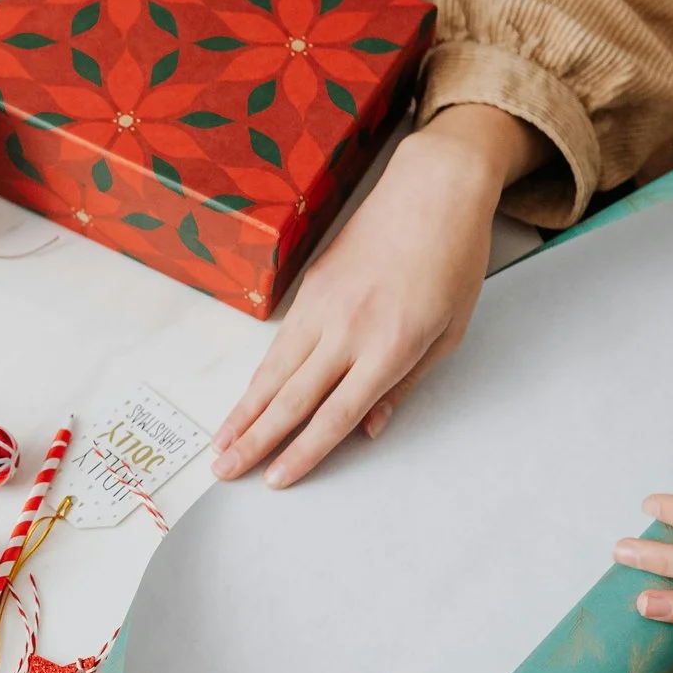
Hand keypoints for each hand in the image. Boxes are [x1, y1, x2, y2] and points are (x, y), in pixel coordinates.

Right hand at [213, 106, 543, 487]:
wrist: (432, 193)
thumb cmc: (452, 263)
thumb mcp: (448, 335)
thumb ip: (404, 387)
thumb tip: (368, 429)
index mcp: (390, 347)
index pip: (335, 415)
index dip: (303, 453)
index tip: (276, 479)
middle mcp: (348, 330)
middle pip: (291, 399)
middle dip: (254, 441)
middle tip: (223, 471)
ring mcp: (322, 306)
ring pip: (272, 371)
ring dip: (242, 412)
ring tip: (220, 443)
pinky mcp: (308, 288)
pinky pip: (278, 343)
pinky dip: (257, 377)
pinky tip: (245, 398)